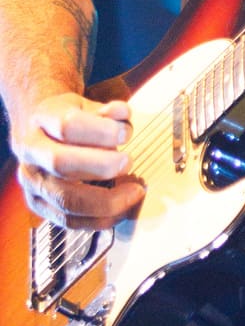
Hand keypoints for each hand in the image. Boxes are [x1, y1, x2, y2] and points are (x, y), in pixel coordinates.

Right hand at [13, 90, 141, 230]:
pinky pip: (68, 220)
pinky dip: (99, 219)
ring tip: (133, 191)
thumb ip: (107, 112)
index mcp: (41, 118)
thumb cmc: (68, 117)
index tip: (124, 134)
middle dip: (102, 166)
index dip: (101, 131)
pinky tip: (120, 209)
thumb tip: (122, 116)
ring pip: (65, 198)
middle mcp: (30, 150)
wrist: (37, 127)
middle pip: (60, 163)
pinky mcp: (37, 204)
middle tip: (128, 163)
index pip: (67, 125)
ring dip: (106, 199)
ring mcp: (31, 180)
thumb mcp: (86, 105)